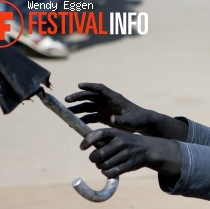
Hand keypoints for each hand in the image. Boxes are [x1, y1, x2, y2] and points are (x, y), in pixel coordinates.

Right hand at [65, 83, 188, 139]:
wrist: (142, 123)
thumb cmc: (139, 119)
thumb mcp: (131, 121)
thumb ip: (122, 120)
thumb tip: (111, 119)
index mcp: (115, 98)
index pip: (101, 89)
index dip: (90, 86)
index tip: (79, 85)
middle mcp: (108, 101)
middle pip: (90, 96)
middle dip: (78, 97)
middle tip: (67, 99)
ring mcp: (105, 108)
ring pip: (88, 106)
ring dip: (78, 108)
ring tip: (67, 112)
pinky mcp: (104, 117)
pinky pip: (91, 116)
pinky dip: (83, 119)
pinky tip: (75, 123)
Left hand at [80, 128, 182, 177]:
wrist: (148, 149)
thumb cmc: (126, 142)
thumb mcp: (117, 135)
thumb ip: (103, 139)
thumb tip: (84, 144)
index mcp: (116, 132)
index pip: (98, 134)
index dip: (87, 141)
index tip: (82, 147)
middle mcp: (121, 142)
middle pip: (99, 154)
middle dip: (93, 158)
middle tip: (94, 159)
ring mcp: (126, 153)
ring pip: (104, 165)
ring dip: (100, 166)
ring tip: (102, 164)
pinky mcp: (130, 164)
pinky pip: (112, 172)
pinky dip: (106, 173)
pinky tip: (107, 170)